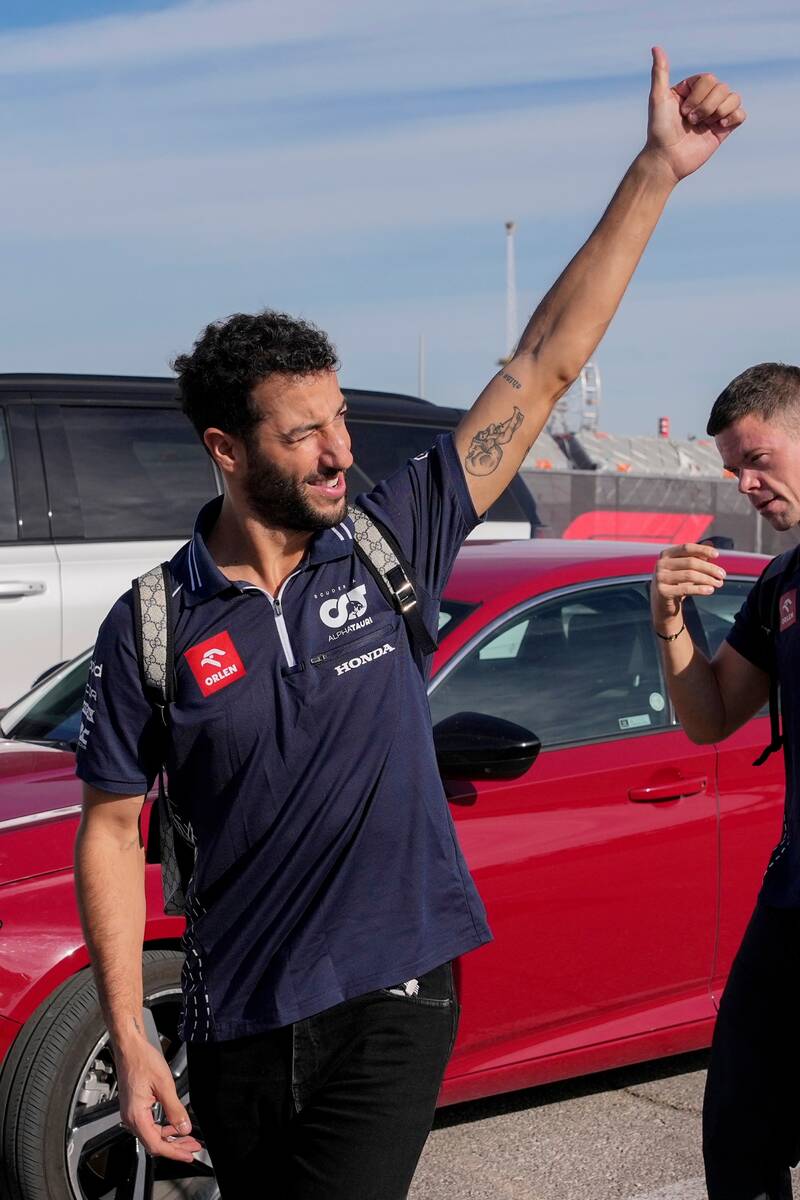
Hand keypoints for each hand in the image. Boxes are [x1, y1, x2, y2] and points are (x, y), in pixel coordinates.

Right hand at [116, 1038, 202, 1162]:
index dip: (174, 1152)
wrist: (130, 1047)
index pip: (156, 1144)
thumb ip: (175, 1109)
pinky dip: (163, 1128)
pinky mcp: (135, 1107)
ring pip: (152, 1135)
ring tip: (187, 1138)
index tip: (188, 1154)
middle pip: (154, 1143)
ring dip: (170, 1138)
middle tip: (193, 1148)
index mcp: (136, 1115)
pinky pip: (149, 1125)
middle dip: (175, 1147)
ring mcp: (131, 1113)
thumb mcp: (164, 1085)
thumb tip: (184, 1128)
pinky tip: (173, 1126)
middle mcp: (131, 1118)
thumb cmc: (142, 1060)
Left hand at [644, 46, 745, 183]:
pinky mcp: (723, 129)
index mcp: (691, 90)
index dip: (699, 95)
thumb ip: (660, 73)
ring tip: (704, 125)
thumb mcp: (658, 98)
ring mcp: (714, 114)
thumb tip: (656, 48)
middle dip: (707, 105)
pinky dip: (733, 117)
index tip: (683, 111)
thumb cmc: (659, 130)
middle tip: (690, 121)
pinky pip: (741, 114)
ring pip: (733, 98)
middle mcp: (704, 99)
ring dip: (718, 111)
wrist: (666, 160)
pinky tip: (719, 126)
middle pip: (722, 87)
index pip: (709, 78)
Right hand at [652, 543, 726, 626]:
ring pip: (689, 575)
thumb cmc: (677, 582)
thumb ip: (697, 555)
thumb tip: (711, 543)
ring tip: (719, 583)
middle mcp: (661, 564)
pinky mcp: (663, 592)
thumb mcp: (687, 568)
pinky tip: (710, 590)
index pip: (687, 548)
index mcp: (666, 554)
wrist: (663, 603)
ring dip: (707, 579)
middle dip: (709, 568)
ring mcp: (660, 578)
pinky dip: (700, 589)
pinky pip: (685, 589)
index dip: (702, 550)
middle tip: (722, 575)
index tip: (717, 555)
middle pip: (690, 562)